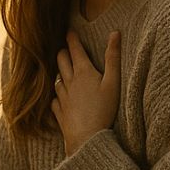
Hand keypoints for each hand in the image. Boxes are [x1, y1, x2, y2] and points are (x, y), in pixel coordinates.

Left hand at [51, 30, 119, 155]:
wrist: (87, 138)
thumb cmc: (104, 110)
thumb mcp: (113, 82)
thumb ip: (113, 58)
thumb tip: (115, 33)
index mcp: (83, 72)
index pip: (75, 50)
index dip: (72, 38)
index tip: (69, 31)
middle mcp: (69, 82)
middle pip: (61, 61)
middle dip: (63, 52)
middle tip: (65, 48)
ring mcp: (62, 97)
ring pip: (56, 79)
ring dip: (59, 72)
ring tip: (62, 70)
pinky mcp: (59, 112)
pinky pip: (54, 99)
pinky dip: (57, 94)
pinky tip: (59, 96)